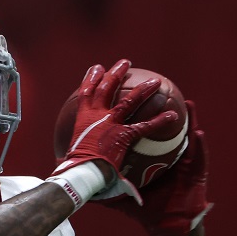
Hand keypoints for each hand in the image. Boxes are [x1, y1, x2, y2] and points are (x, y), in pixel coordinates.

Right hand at [52, 60, 179, 201]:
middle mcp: (97, 116)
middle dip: (116, 73)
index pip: (86, 92)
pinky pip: (145, 126)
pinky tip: (172, 115)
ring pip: (130, 101)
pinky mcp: (124, 135)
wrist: (82, 172)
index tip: (98, 67)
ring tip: (155, 81)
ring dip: (144, 89)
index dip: (91, 78)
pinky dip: (159, 120)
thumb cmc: (74, 166)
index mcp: (83, 118)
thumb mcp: (70, 153)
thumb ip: (74, 151)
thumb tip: (64, 162)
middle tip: (125, 63)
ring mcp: (111, 123)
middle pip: (107, 88)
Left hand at [100, 100, 210, 235]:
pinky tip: (198, 133)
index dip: (136, 118)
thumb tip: (81, 185)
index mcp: (149, 158)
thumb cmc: (147, 211)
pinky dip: (199, 145)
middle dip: (161, 110)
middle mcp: (166, 155)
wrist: (167, 226)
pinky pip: (198, 157)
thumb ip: (103, 188)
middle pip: (161, 127)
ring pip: (184, 137)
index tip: (128, 100)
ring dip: (188, 119)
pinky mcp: (195, 173)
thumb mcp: (120, 197)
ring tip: (187, 102)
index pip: (141, 134)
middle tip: (157, 87)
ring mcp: (182, 162)